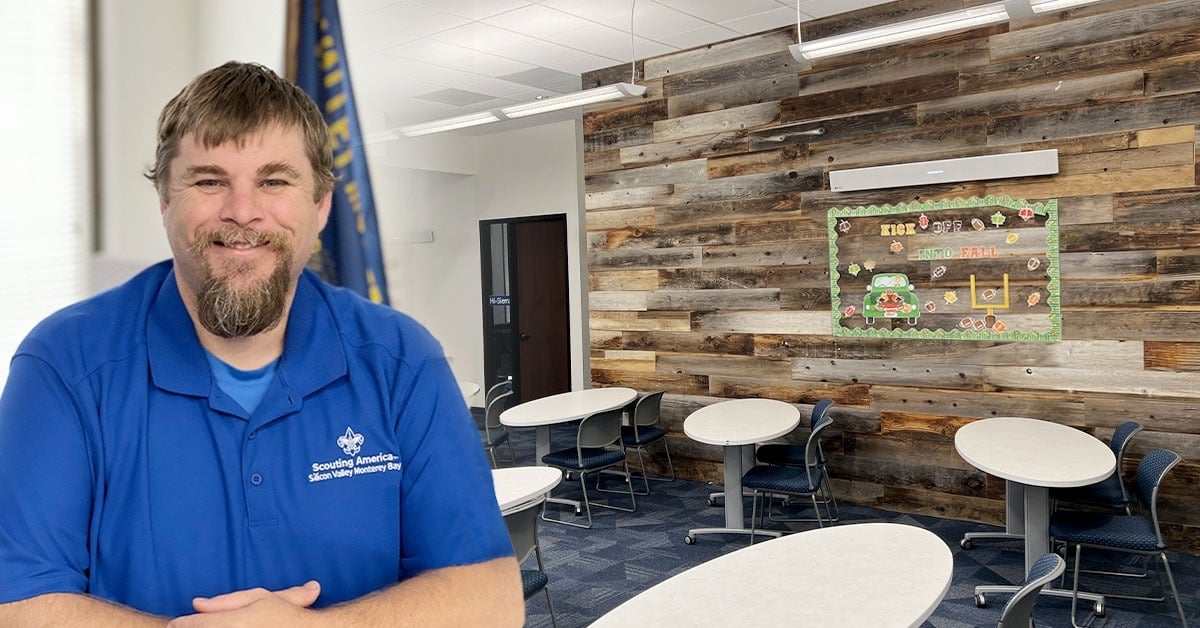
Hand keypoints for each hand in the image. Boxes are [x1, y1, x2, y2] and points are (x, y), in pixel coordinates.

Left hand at [166, 581, 320, 626]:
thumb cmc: (284, 616)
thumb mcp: (259, 598)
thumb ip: (227, 600)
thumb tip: (196, 602)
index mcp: (234, 622)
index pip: (190, 624)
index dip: (182, 623)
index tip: (178, 623)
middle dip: (194, 627)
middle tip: (197, 625)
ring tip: (215, 627)